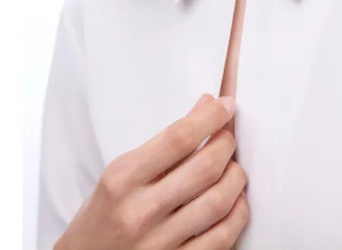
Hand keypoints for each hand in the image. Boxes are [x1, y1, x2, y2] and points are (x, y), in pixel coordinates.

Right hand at [54, 94, 249, 249]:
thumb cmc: (103, 215)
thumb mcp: (120, 173)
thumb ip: (165, 142)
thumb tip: (205, 106)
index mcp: (122, 179)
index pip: (178, 138)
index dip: (210, 117)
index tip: (226, 105)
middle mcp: (140, 212)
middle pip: (204, 167)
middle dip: (226, 144)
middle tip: (227, 136)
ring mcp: (159, 244)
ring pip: (219, 201)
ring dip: (236, 177)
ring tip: (233, 167)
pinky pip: (222, 238)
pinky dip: (237, 214)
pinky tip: (235, 200)